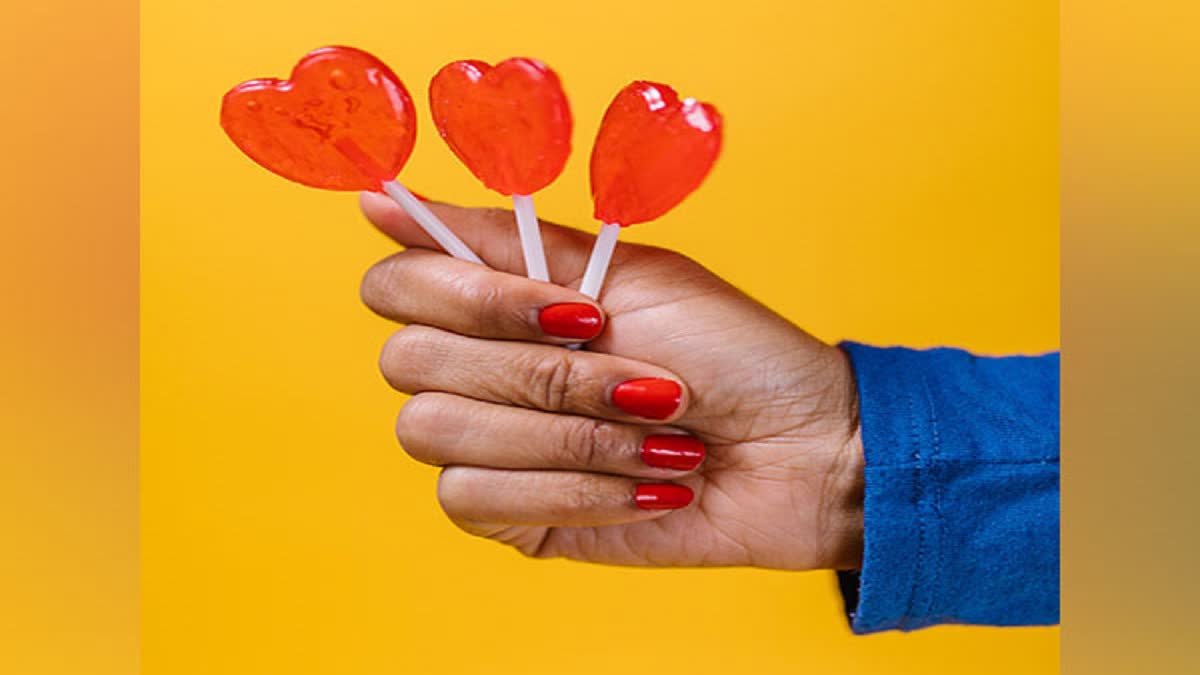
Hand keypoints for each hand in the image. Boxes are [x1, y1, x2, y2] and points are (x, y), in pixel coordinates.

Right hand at [359, 192, 863, 569]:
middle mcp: (477, 371)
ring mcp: (488, 447)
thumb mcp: (628, 273)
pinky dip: (574, 489)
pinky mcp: (512, 517)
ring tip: (657, 434)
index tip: (575, 308)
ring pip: (439, 434)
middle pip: (410, 362)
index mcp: (499, 301)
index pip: (398, 286)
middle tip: (643, 378)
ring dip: (569, 435)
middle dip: (545, 374)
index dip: (471, 298)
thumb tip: (378, 203)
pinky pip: (477, 500)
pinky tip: (646, 488)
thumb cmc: (730, 352)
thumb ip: (504, 240)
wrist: (800, 450)